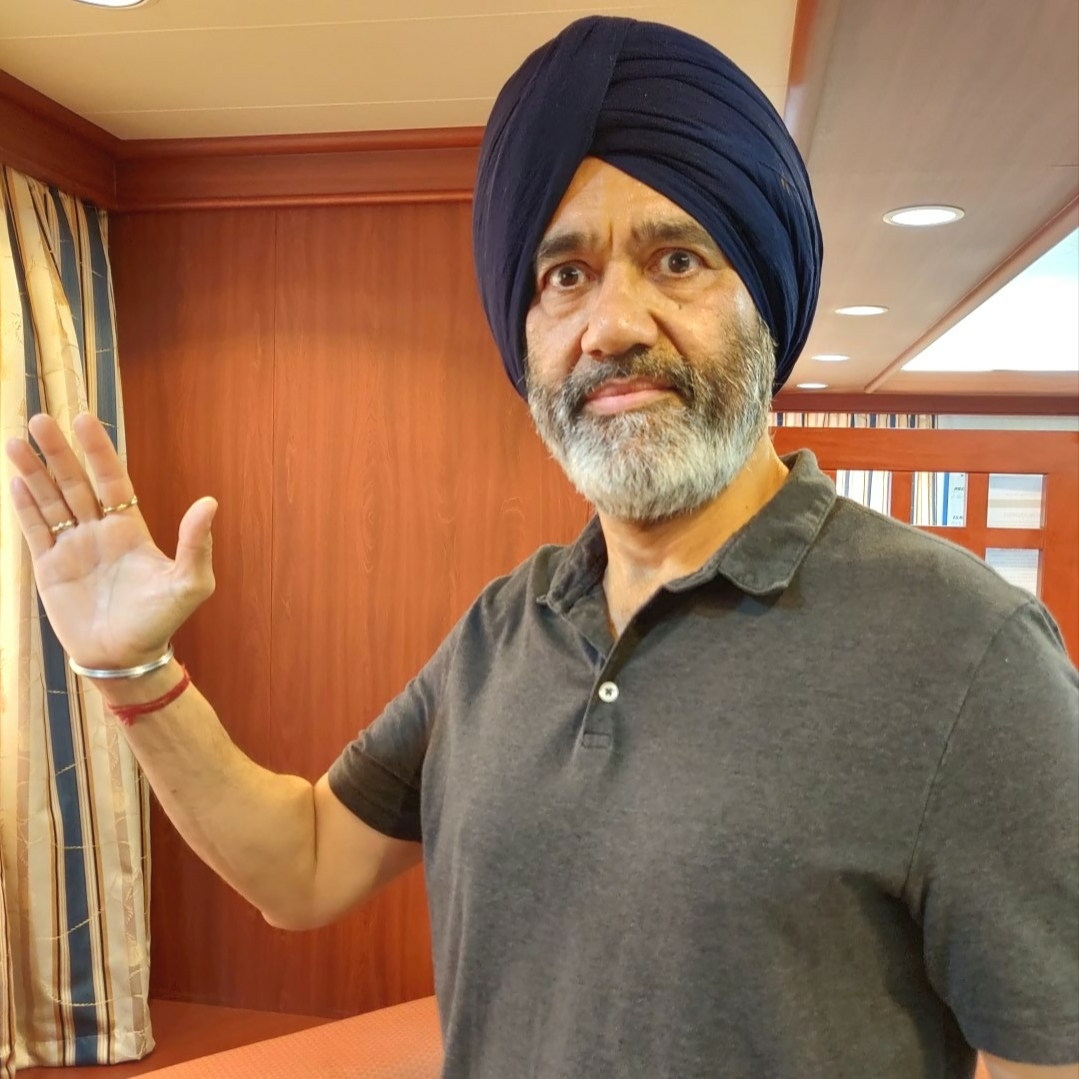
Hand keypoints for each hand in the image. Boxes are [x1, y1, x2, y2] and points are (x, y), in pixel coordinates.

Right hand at [5, 412, 216, 671]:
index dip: (98, 450)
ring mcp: (73, 547)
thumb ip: (196, 543)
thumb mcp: (189, 582)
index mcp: (130, 528)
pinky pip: (36, 530)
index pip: (111, 480)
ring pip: (50, 501)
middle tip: (40, 419)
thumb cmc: (162, 621)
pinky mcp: (50, 568)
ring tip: (15, 441)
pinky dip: (25, 506)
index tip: (84, 420)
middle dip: (58, 452)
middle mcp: (99, 531)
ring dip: (34, 472)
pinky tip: (15, 480)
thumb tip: (209, 503)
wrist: (126, 657)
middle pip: (75, 482)